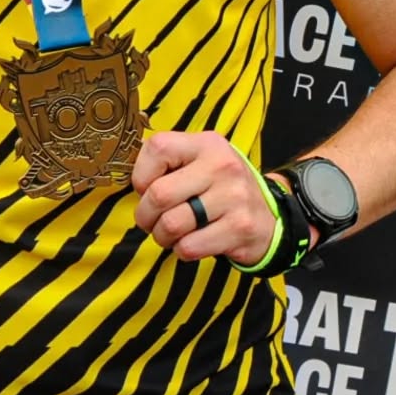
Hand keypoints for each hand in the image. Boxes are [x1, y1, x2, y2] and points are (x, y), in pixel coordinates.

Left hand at [131, 131, 276, 265]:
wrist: (270, 217)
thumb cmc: (220, 189)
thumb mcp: (199, 161)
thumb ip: (167, 161)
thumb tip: (125, 169)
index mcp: (206, 144)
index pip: (156, 148)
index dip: (140, 175)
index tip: (145, 189)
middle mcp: (222, 166)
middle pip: (159, 194)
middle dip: (145, 215)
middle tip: (149, 221)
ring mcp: (234, 197)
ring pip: (172, 224)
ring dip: (161, 236)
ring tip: (169, 234)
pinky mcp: (241, 228)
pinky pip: (190, 246)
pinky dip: (182, 250)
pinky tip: (190, 243)